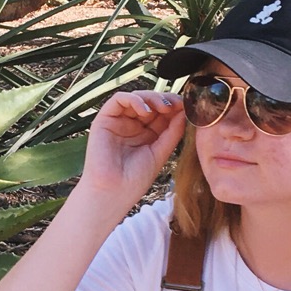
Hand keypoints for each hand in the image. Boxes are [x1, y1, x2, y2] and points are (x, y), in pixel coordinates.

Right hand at [80, 89, 185, 205]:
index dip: (174, 107)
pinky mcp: (104, 120)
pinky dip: (134, 99)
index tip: (187, 107)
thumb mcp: (161, 152)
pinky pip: (118, 100)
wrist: (113, 193)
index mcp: (146, 134)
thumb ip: (172, 132)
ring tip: (163, 107)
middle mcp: (132, 126)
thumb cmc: (134, 180)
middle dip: (165, 100)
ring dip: (151, 98)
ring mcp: (118, 122)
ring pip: (136, 97)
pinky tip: (145, 109)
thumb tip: (184, 112)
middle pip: (150, 102)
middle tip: (177, 104)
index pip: (161, 113)